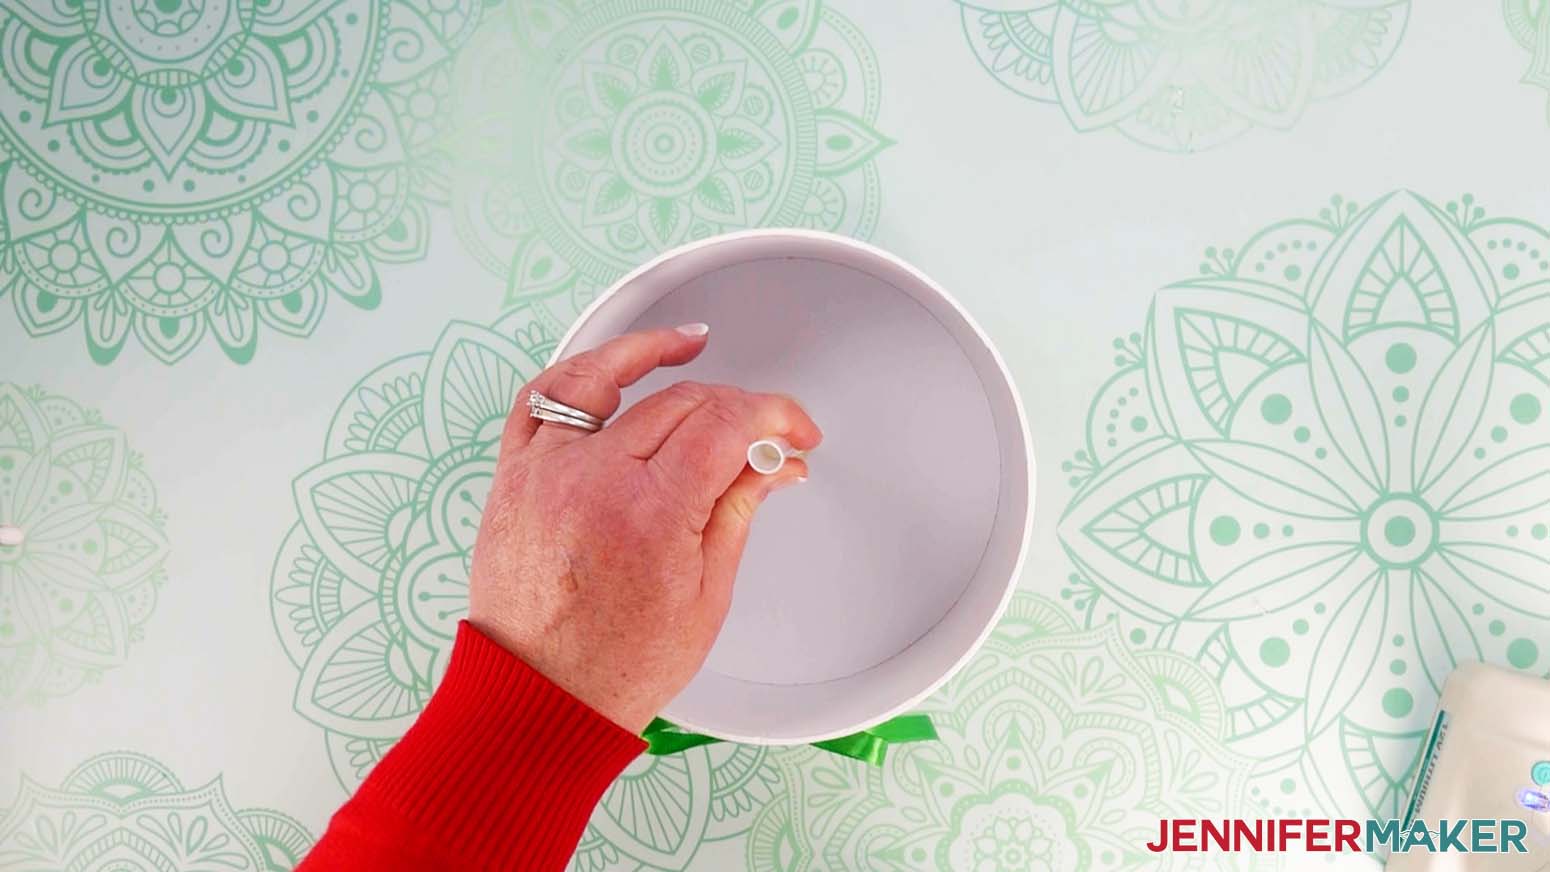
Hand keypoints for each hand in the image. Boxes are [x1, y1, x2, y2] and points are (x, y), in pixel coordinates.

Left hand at [467, 324, 821, 731]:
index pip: (728, 424)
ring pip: (608, 380)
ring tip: (693, 345)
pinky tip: (613, 365)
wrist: (537, 697)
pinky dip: (581, 372)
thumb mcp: (707, 593)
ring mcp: (547, 471)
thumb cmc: (618, 664)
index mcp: (651, 513)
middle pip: (682, 402)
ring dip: (655, 354)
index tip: (795, 431)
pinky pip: (543, 399)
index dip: (775, 415)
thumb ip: (738, 509)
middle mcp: (594, 478)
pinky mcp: (515, 475)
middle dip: (737, 406)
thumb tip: (776, 462)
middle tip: (764, 432)